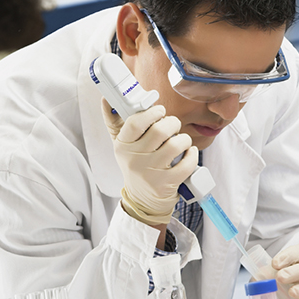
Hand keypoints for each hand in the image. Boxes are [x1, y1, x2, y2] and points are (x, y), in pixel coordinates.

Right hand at [101, 99, 197, 225]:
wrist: (142, 199)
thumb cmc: (134, 166)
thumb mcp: (121, 146)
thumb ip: (114, 121)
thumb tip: (106, 99)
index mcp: (123, 146)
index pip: (135, 122)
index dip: (152, 112)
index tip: (159, 111)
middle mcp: (135, 159)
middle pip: (160, 130)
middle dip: (172, 122)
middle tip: (173, 125)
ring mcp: (151, 173)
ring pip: (176, 144)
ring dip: (184, 138)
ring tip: (181, 140)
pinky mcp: (167, 184)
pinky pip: (187, 163)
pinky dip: (192, 155)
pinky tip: (189, 153)